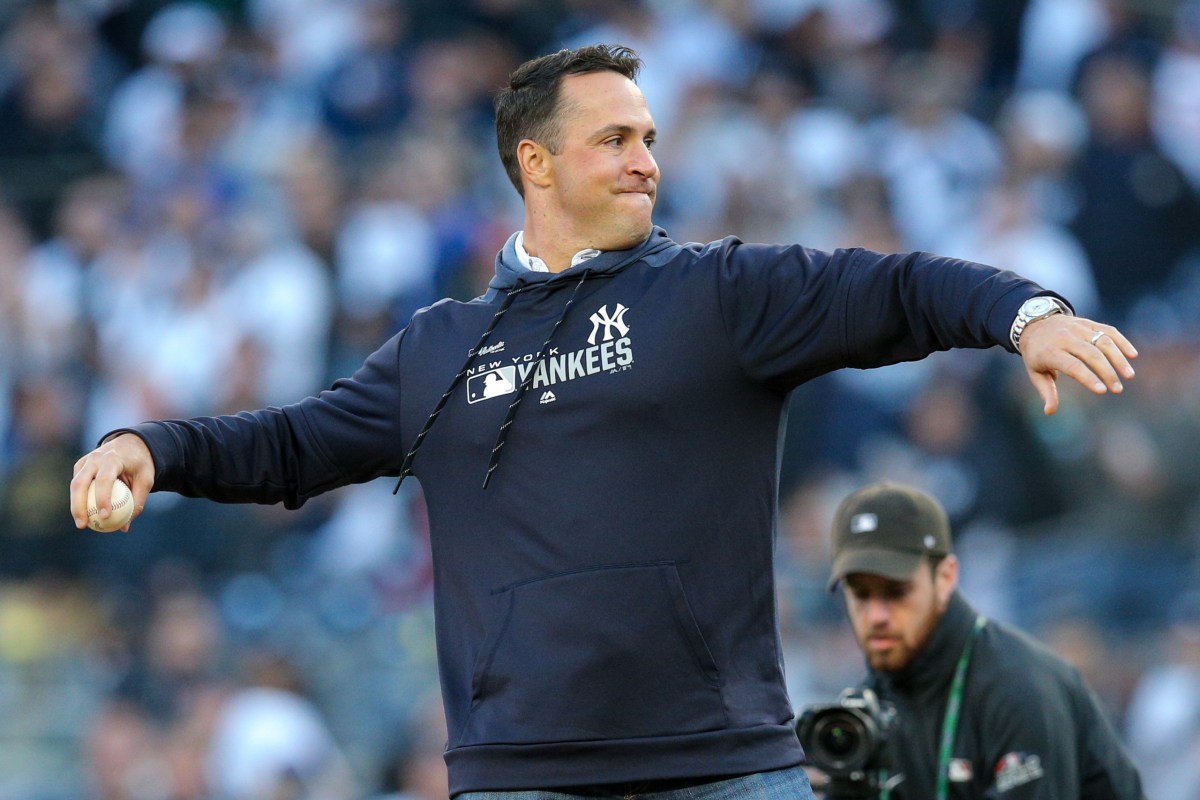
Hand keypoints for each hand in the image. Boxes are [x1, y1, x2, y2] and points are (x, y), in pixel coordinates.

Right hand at [70, 433, 155, 530]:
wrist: (131, 443)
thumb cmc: (140, 464)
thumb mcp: (146, 480)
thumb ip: (137, 502)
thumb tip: (124, 527)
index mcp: (113, 458)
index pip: (104, 479)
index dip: (103, 498)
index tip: (105, 516)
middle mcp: (95, 458)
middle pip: (80, 483)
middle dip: (78, 506)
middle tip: (83, 525)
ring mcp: (85, 461)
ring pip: (74, 485)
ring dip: (75, 505)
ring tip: (81, 524)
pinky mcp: (80, 466)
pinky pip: (77, 484)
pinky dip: (79, 499)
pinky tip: (84, 514)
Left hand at [1019, 315, 1137, 414]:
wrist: (1034, 324)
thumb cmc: (1037, 354)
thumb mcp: (1035, 373)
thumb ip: (1046, 391)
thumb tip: (1050, 412)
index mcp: (1050, 352)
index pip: (1073, 366)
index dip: (1088, 378)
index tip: (1102, 391)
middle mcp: (1065, 338)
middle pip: (1091, 354)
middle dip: (1107, 372)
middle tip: (1118, 390)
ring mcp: (1078, 328)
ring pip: (1103, 341)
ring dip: (1119, 358)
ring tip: (1129, 376)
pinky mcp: (1088, 323)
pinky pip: (1108, 330)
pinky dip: (1122, 342)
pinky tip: (1133, 355)